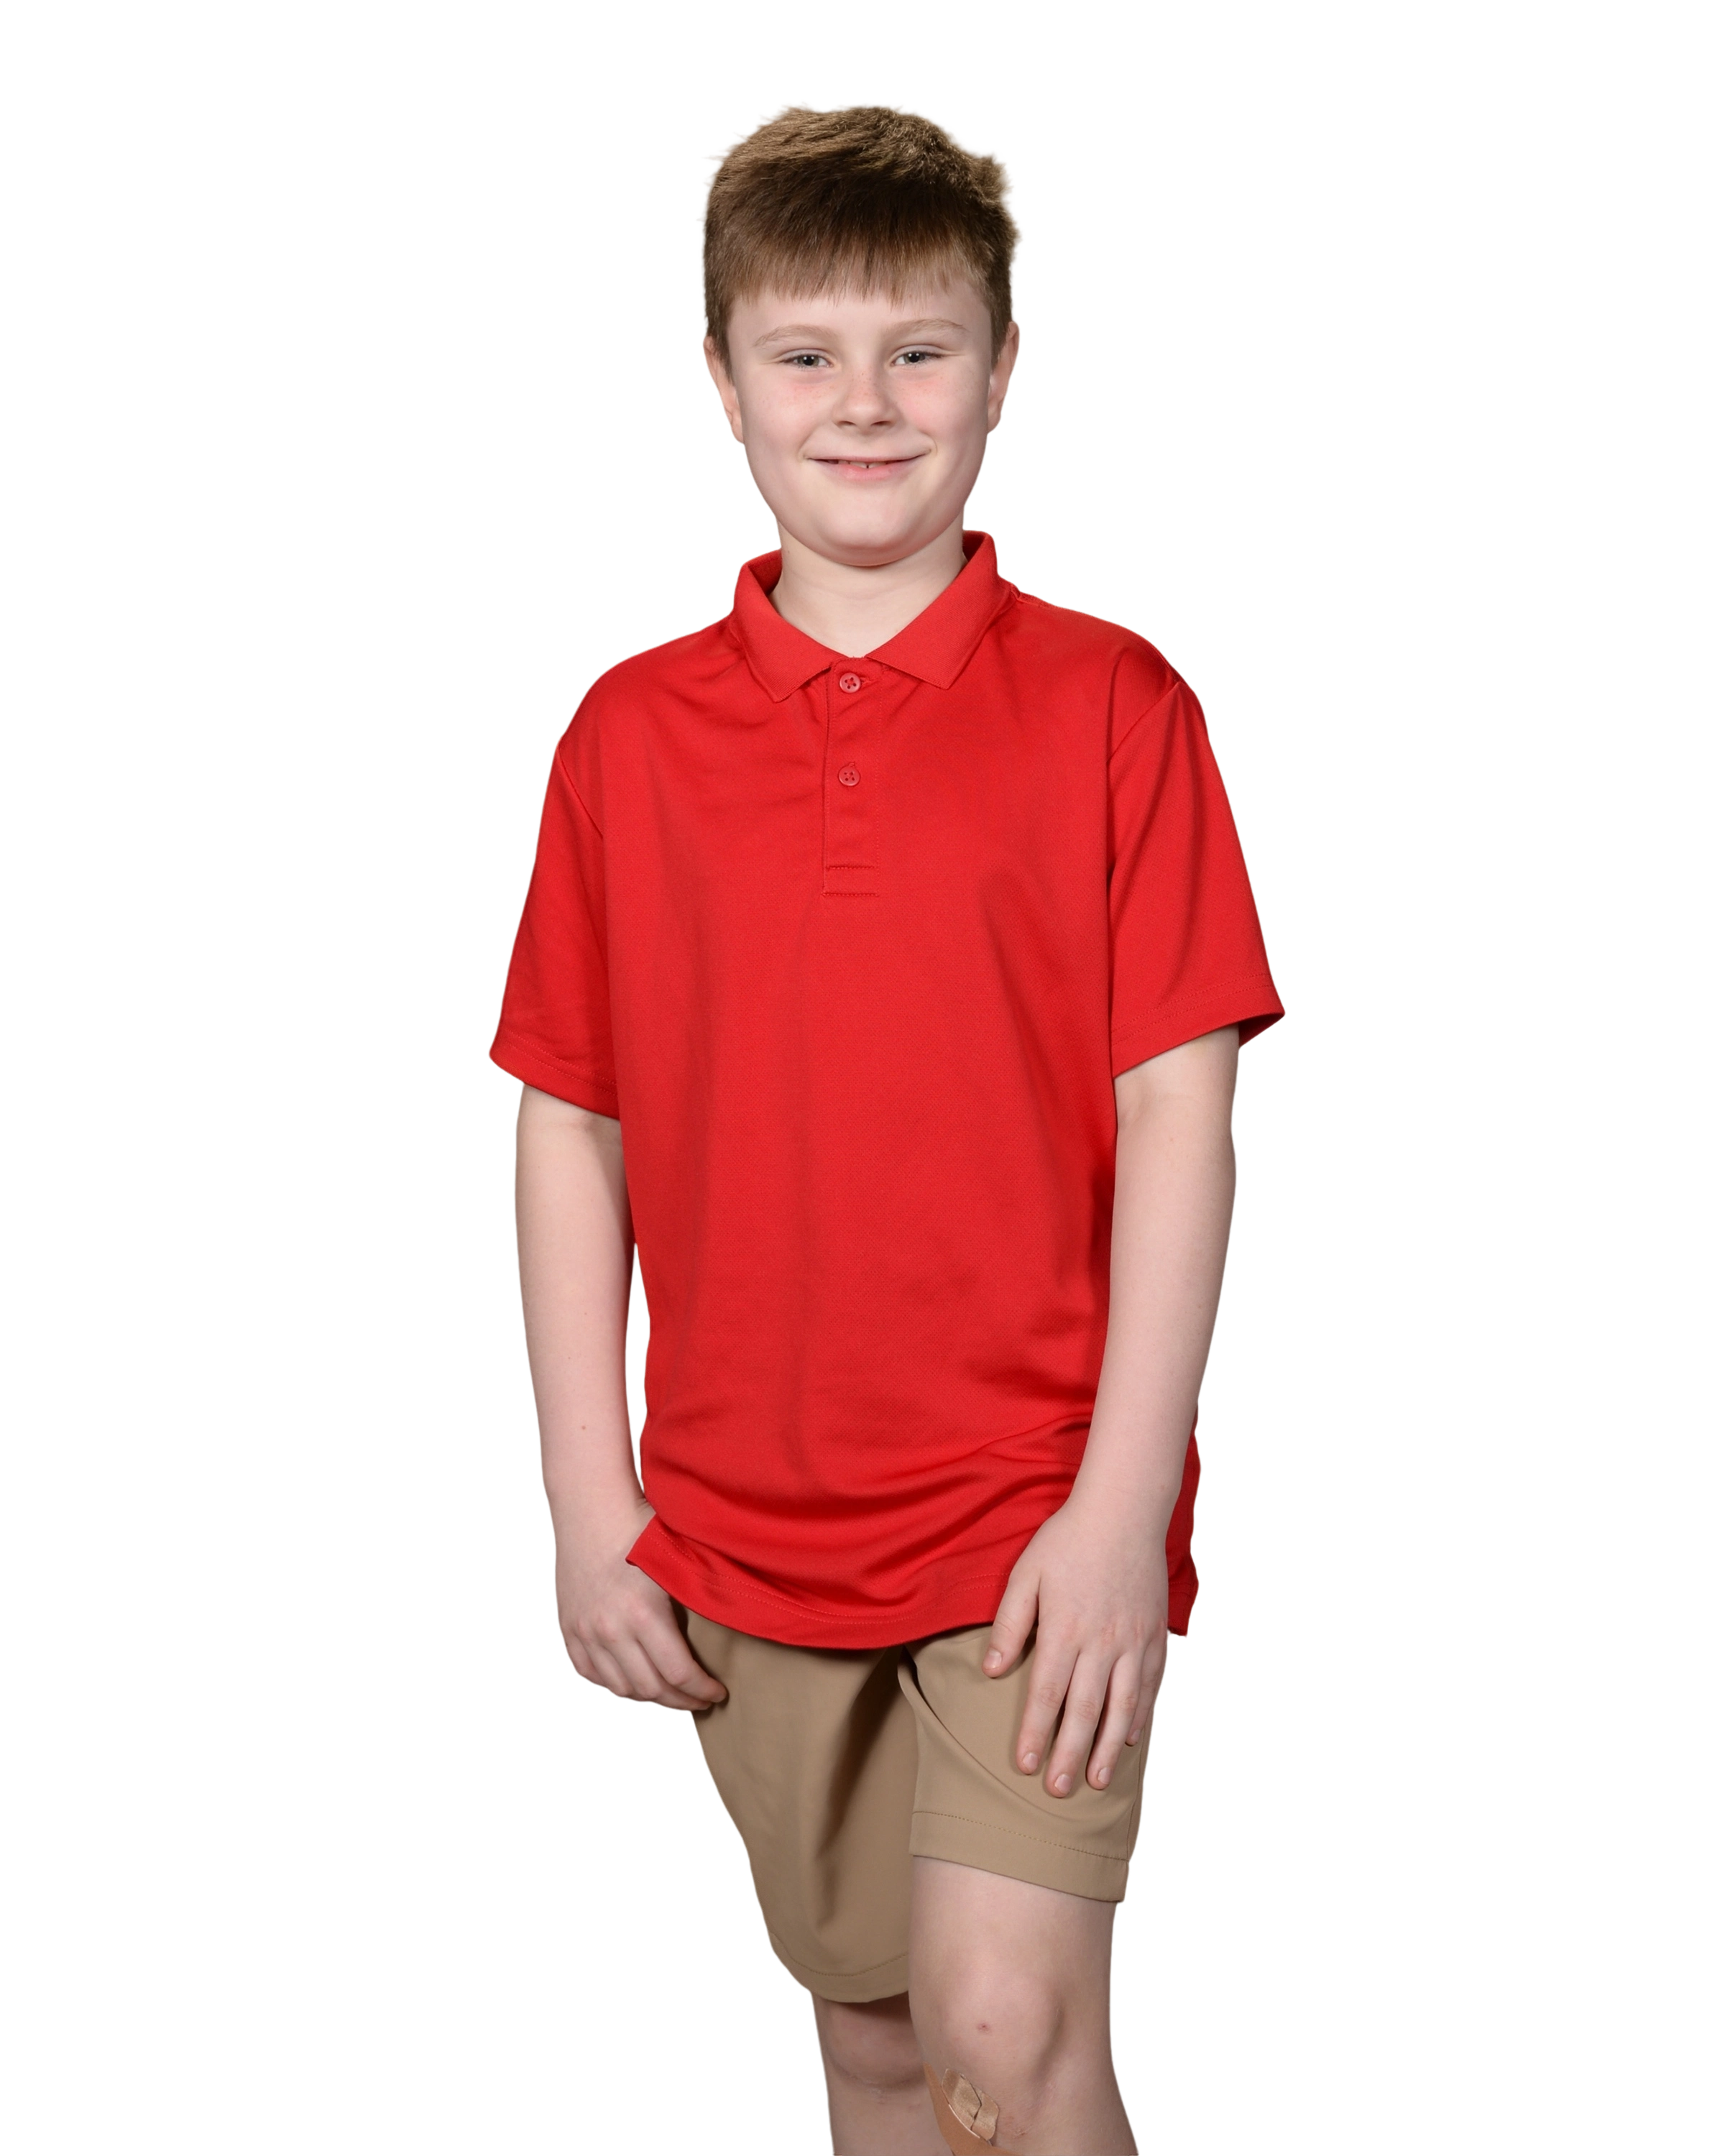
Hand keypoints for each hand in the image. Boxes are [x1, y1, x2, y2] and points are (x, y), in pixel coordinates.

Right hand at [549, 1493, 728, 1713]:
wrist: (589, 1507)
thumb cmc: (639, 1525)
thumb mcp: (676, 1558)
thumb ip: (702, 1592)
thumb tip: (744, 1612)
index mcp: (643, 1613)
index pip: (678, 1673)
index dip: (702, 1690)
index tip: (717, 1693)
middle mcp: (610, 1630)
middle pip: (651, 1689)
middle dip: (681, 1701)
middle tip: (700, 1701)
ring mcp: (585, 1633)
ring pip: (620, 1689)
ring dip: (649, 1698)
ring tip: (671, 1693)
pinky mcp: (569, 1631)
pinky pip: (591, 1675)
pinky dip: (614, 1685)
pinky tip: (635, 1681)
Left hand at [981, 1485, 1168, 1798]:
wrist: (1124, 1511)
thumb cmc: (1067, 1540)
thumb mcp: (1026, 1574)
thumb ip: (1010, 1623)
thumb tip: (990, 1670)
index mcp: (1065, 1629)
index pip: (1046, 1693)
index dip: (1034, 1732)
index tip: (1023, 1766)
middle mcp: (1102, 1643)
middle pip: (1084, 1710)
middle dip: (1070, 1754)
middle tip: (1057, 1791)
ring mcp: (1133, 1641)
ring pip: (1121, 1706)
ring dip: (1109, 1748)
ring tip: (1098, 1781)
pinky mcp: (1153, 1635)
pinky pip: (1148, 1685)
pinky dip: (1139, 1716)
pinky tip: (1131, 1739)